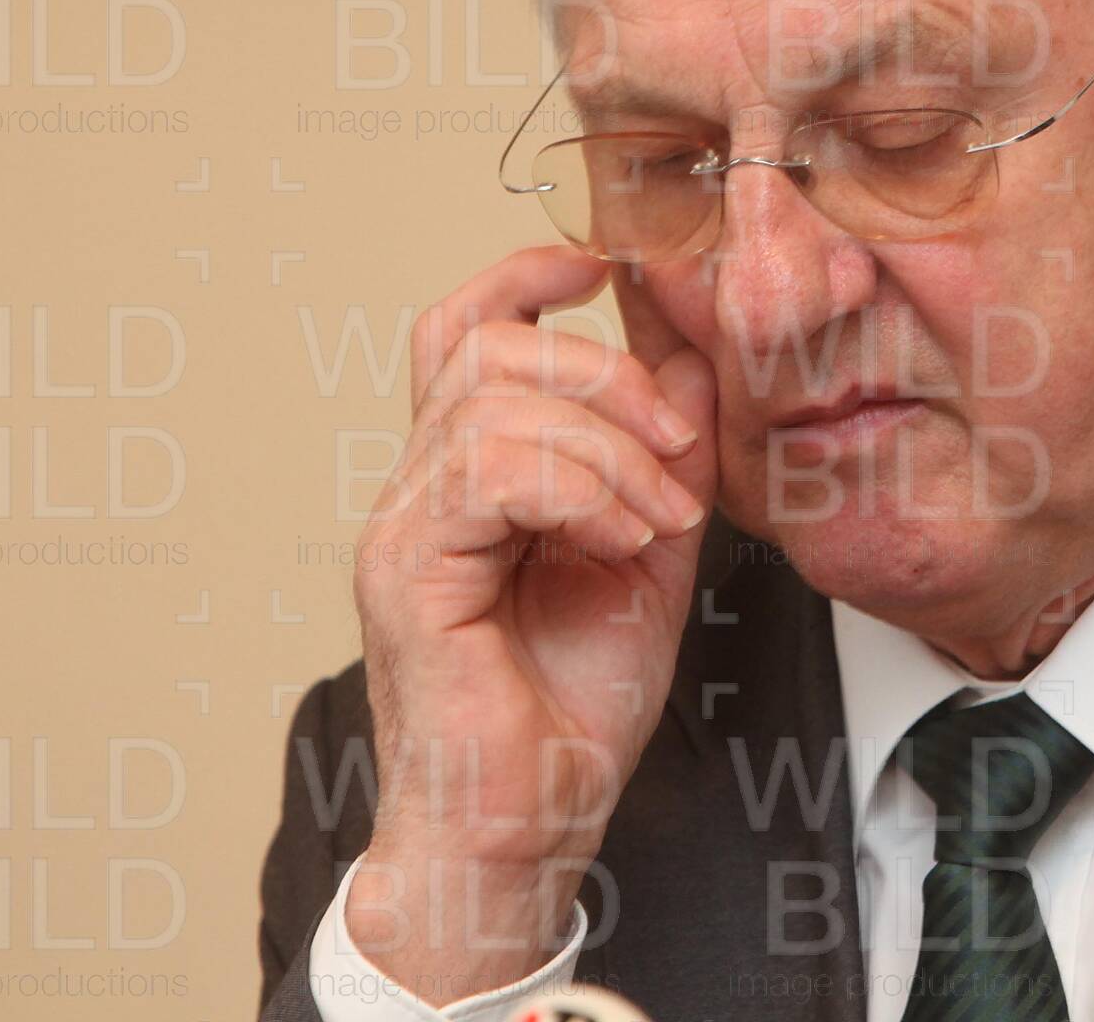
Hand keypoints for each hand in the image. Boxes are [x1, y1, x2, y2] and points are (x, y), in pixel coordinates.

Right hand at [346, 246, 716, 995]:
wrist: (533, 825)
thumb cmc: (574, 709)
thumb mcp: (651, 551)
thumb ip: (664, 457)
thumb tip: (689, 358)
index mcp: (470, 474)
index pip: (465, 328)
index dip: (524, 275)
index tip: (602, 268)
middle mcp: (422, 488)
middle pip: (484, 343)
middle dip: (603, 370)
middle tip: (677, 445)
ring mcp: (404, 527)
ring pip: (491, 399)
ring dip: (606, 445)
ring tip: (656, 520)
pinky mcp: (407, 573)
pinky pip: (488, 470)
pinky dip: (579, 489)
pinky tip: (621, 541)